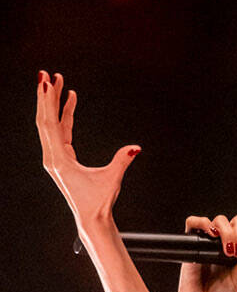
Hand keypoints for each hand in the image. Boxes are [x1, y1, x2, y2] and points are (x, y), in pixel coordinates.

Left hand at [35, 70, 140, 231]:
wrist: (91, 218)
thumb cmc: (98, 202)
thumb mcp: (111, 179)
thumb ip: (121, 161)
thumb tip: (135, 148)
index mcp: (58, 160)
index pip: (49, 125)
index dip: (48, 102)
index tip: (47, 83)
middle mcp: (52, 157)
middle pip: (45, 120)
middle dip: (46, 96)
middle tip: (47, 74)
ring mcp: (55, 157)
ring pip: (50, 124)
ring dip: (53, 103)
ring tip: (57, 81)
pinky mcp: (61, 158)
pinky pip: (60, 130)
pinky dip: (64, 114)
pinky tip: (69, 99)